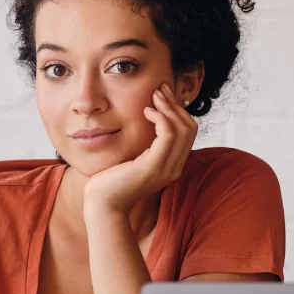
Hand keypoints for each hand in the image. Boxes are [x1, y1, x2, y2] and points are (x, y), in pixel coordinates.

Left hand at [84, 82, 196, 216]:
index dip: (178, 110)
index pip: (188, 132)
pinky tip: (146, 112)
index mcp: (172, 164)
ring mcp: (166, 169)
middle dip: (176, 105)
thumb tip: (147, 119)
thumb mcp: (134, 157)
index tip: (163, 94)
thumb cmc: (113, 180)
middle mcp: (174, 167)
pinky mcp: (153, 167)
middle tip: (160, 90)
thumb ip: (145, 144)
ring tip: (154, 97)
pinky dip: (161, 119)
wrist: (103, 204)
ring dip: (169, 108)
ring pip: (183, 130)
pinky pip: (167, 136)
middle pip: (190, 128)